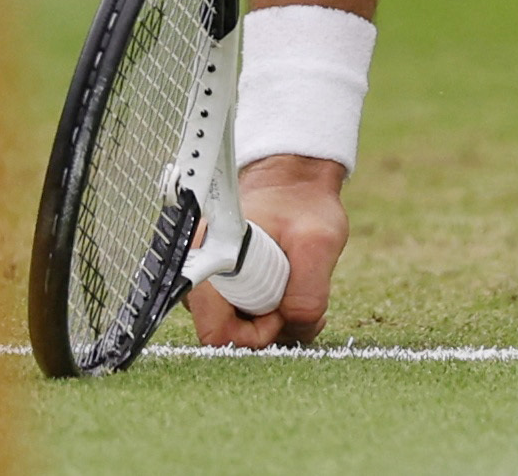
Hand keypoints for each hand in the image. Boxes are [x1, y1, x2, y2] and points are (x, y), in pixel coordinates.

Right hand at [187, 154, 346, 349]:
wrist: (295, 182)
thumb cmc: (304, 204)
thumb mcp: (320, 242)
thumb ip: (308, 294)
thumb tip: (294, 327)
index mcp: (207, 257)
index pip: (216, 332)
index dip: (255, 334)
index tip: (281, 310)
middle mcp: (197, 273)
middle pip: (228, 334)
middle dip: (269, 327)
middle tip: (298, 297)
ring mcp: (207, 281)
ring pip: (238, 326)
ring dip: (272, 318)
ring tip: (298, 286)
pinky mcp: (220, 284)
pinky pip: (241, 315)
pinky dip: (269, 311)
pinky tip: (291, 290)